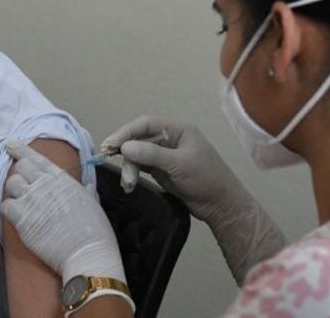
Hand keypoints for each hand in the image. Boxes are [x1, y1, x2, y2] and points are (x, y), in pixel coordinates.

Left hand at [0, 139, 125, 284]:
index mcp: (63, 179)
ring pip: (11, 183)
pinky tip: (15, 215)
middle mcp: (45, 185)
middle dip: (20, 173)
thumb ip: (87, 193)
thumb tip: (88, 187)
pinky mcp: (23, 219)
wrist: (87, 252)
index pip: (38, 158)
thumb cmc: (95, 231)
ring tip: (20, 201)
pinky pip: (5, 205)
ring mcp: (33, 200)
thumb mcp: (94, 204)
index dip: (21, 149)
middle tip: (22, 183)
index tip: (10, 144)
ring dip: (13, 191)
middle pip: (21, 167)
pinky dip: (8, 209)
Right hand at [102, 116, 286, 283]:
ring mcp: (165, 156)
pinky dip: (134, 173)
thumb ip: (152, 155)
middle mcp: (170, 140)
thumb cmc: (206, 179)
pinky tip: (129, 183)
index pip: (146, 124)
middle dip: (126, 151)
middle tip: (109, 159)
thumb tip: (124, 147)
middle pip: (140, 138)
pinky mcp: (162, 171)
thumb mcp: (179, 165)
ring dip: (130, 167)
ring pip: (139, 155)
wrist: (221, 205)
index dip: (127, 131)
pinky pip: (142, 167)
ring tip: (128, 184)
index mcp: (178, 130)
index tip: (111, 143)